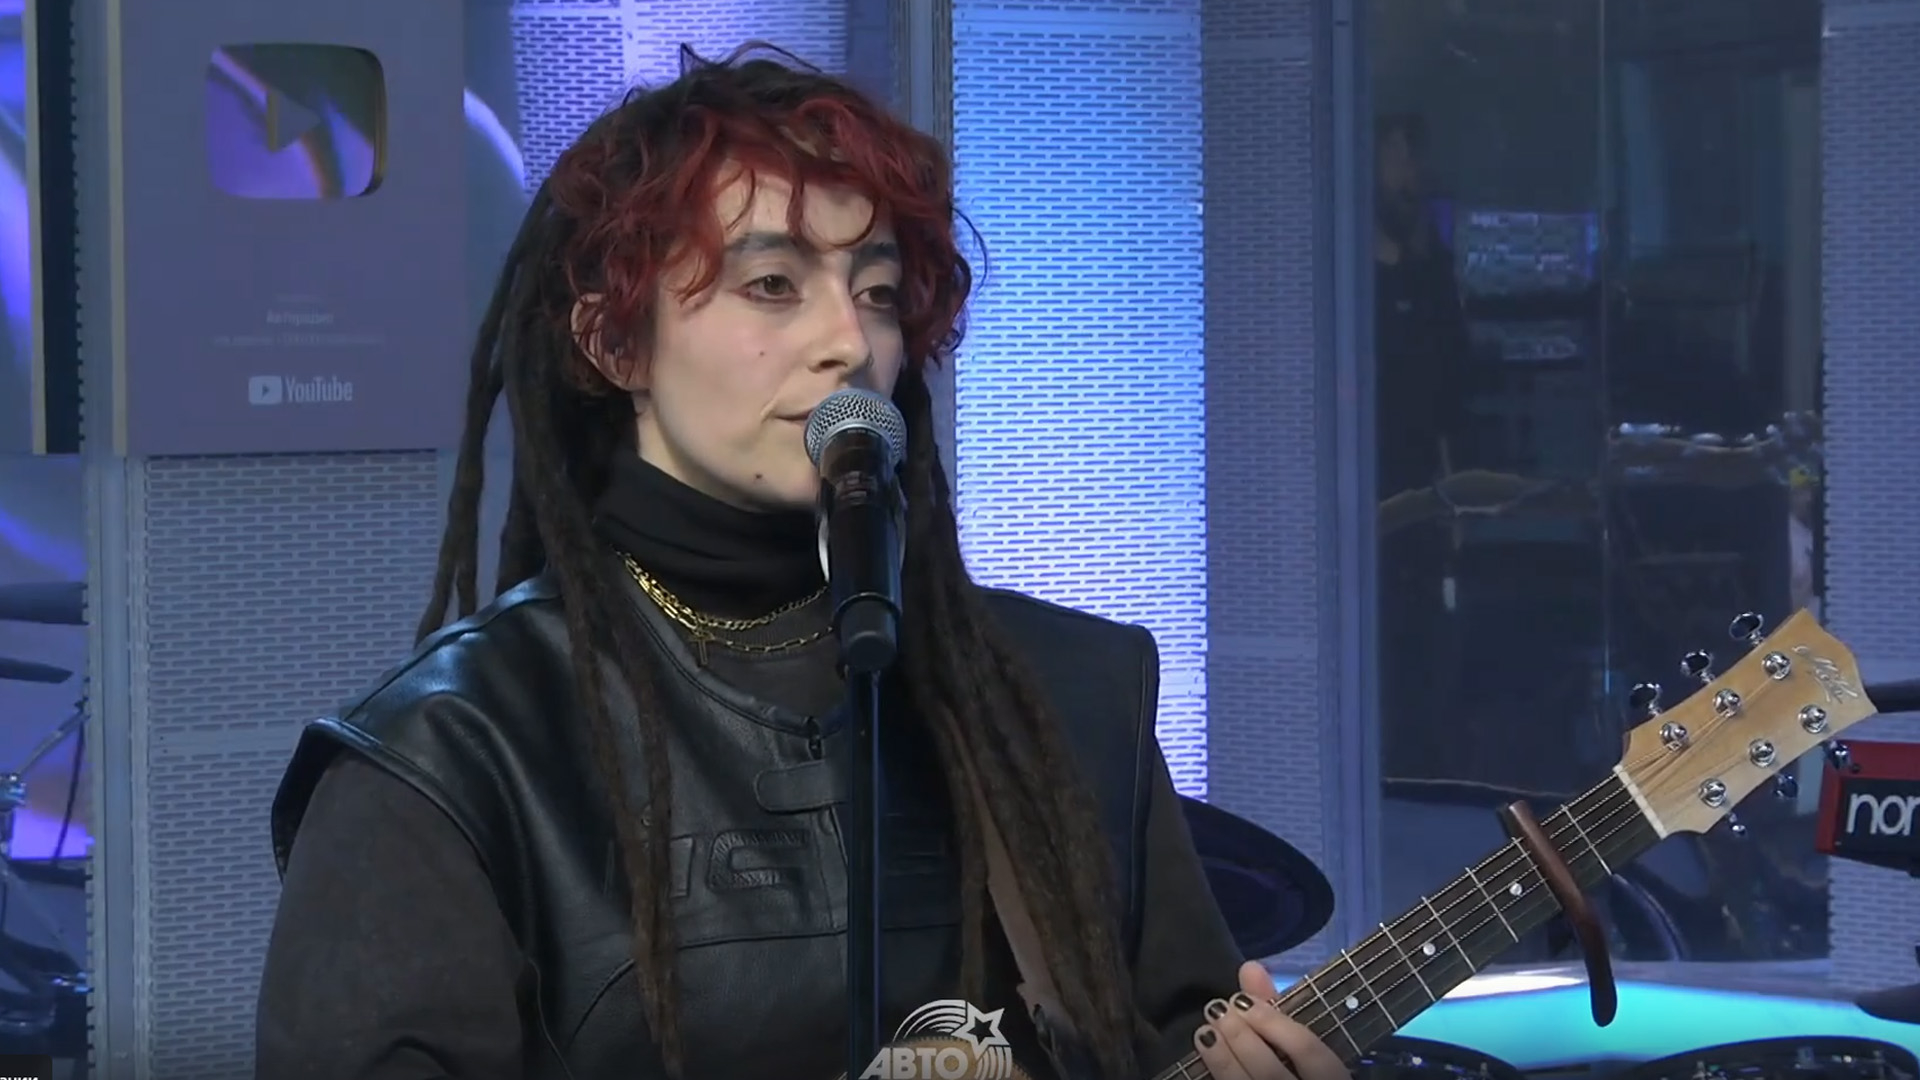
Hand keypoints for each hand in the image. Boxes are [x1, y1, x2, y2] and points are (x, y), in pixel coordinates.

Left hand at [1192, 961, 1351, 1079]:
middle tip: (1218, 1010)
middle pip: (1273, 1074)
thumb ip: (1277, 1008)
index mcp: (1332, 1078)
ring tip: (1205, 1032)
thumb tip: (1250, 968)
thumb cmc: (1301, 1064)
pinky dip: (1217, 1076)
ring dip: (1223, 1060)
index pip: (1309, 1052)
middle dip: (1242, 1039)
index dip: (1274, 1024)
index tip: (1242, 1001)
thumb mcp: (1297, 1038)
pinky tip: (1206, 1057)